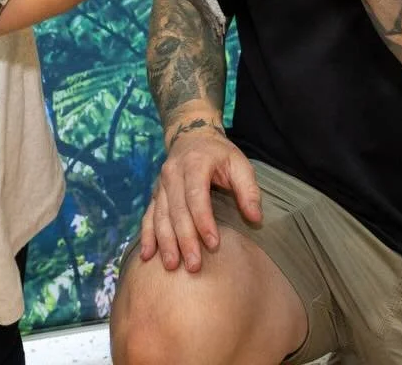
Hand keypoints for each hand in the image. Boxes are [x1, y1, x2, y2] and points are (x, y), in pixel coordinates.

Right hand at [138, 122, 260, 272]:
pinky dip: (146, 236)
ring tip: (172, 266)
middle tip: (193, 266)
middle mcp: (173, 174)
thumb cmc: (219, 154)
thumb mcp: (240, 163)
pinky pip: (148, 216)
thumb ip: (249, 190)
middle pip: (176, 210)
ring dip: (165, 242)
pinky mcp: (155, 194)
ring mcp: (161, 184)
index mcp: (195, 164)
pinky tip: (147, 255)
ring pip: (160, 216)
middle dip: (184, 239)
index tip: (213, 244)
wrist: (191, 135)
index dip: (203, 220)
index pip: (196, 195)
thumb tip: (256, 218)